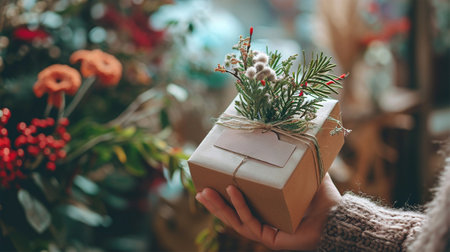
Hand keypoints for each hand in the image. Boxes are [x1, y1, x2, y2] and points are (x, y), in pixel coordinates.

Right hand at [195, 173, 340, 250]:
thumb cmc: (323, 199)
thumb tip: (293, 138)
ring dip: (218, 207)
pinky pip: (249, 221)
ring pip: (235, 221)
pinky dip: (239, 206)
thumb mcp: (303, 175)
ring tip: (203, 193)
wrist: (337, 218)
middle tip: (198, 189)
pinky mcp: (269, 238)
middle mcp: (264, 222)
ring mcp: (266, 232)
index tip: (211, 183)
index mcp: (268, 210)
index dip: (224, 196)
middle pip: (232, 214)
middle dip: (214, 203)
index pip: (241, 205)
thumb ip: (296, 161)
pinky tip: (231, 191)